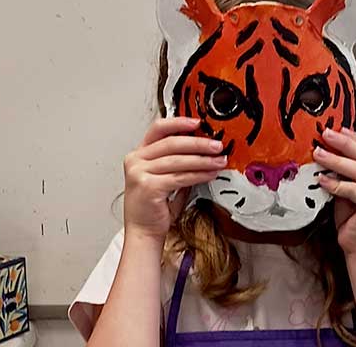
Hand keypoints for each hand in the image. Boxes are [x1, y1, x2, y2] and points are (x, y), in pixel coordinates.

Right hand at [122, 117, 226, 239]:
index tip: (198, 123)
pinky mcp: (148, 187)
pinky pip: (180, 177)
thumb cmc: (154, 207)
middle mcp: (136, 160)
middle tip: (217, 145)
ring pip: (178, 160)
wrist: (143, 232)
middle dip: (198, 143)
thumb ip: (177, 163)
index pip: (158, 129)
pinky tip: (210, 173)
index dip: (179, 122)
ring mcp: (139, 173)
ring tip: (219, 161)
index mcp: (138, 154)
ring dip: (203, 160)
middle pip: (171, 143)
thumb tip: (203, 150)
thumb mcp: (164, 178)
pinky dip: (198, 174)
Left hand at [313, 128, 355, 259]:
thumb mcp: (355, 192)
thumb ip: (350, 174)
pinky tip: (321, 180)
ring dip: (336, 160)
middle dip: (344, 143)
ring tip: (318, 154)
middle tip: (325, 135)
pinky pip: (353, 189)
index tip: (339, 130)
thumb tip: (331, 151)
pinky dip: (335, 184)